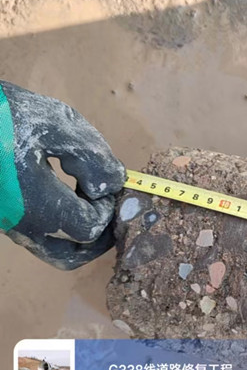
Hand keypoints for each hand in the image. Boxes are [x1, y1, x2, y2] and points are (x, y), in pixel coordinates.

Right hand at [0, 81, 125, 268]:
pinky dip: (61, 224)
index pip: (88, 229)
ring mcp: (7, 224)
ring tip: (91, 197)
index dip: (107, 208)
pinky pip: (38, 235)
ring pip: (53, 250)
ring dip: (80, 232)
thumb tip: (112, 184)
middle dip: (99, 233)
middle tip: (108, 203)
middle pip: (71, 255)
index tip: (106, 180)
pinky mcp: (2, 216)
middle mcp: (20, 224)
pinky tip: (68, 190)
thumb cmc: (3, 114)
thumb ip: (92, 156)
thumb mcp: (57, 123)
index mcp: (35, 204)